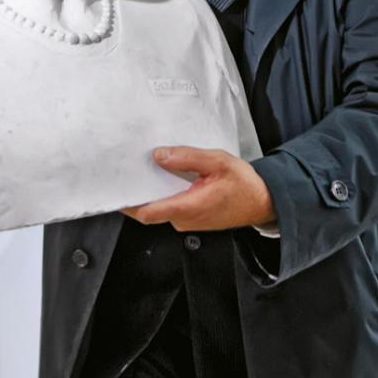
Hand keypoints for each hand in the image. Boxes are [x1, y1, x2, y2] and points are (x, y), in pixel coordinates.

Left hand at [122, 147, 275, 231]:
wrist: (263, 202)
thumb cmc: (244, 185)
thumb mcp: (218, 162)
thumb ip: (187, 158)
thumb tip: (159, 155)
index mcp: (188, 207)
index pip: (147, 212)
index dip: (127, 203)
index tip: (115, 188)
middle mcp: (184, 219)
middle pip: (149, 209)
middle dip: (136, 192)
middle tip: (126, 171)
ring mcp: (187, 221)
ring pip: (159, 207)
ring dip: (151, 191)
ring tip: (144, 169)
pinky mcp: (191, 219)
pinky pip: (170, 207)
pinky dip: (163, 193)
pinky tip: (164, 177)